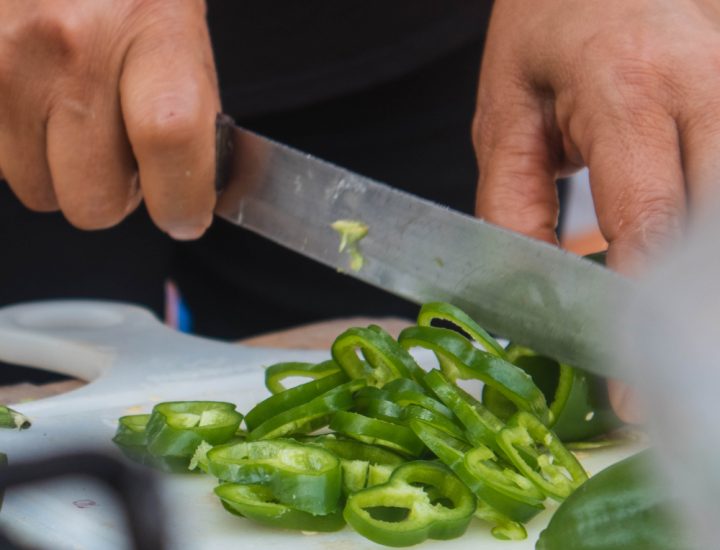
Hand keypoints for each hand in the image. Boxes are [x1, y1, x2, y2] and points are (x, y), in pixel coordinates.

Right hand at [0, 0, 219, 238]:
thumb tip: (188, 194)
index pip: (171, 138)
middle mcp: (69, 46)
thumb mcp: (178, 28)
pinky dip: (20, 146)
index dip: (182, 198)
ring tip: (73, 115)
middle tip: (120, 154)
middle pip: (94, 199)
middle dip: (113, 193)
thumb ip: (187, 114)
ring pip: (38, 189)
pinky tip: (37, 101)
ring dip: (61, 170)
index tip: (186, 215)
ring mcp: (1, 62)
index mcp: (150, 28)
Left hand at [472, 0, 719, 420]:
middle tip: (662, 381)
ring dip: (704, 288)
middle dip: (690, 320)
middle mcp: (709, 87)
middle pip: (717, 233)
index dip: (644, 320)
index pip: (651, 223)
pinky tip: (684, 275)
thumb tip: (523, 292)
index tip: (635, 393)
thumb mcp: (506, 111)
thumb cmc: (549, 25)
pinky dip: (708, 250)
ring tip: (673, 340)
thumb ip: (511, 201)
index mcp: (628, 91)